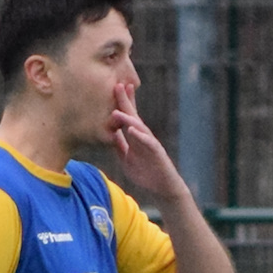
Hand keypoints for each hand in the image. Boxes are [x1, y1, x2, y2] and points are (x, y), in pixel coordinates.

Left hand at [106, 80, 185, 197]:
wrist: (163, 187)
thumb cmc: (146, 173)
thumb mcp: (126, 159)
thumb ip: (119, 146)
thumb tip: (110, 133)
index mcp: (135, 137)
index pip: (128, 117)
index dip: (121, 103)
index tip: (114, 87)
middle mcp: (143, 137)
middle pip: (133, 116)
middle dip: (126, 101)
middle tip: (118, 85)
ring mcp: (150, 143)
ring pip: (139, 127)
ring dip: (129, 118)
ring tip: (117, 110)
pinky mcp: (157, 153)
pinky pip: (148, 143)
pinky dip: (140, 136)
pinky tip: (131, 130)